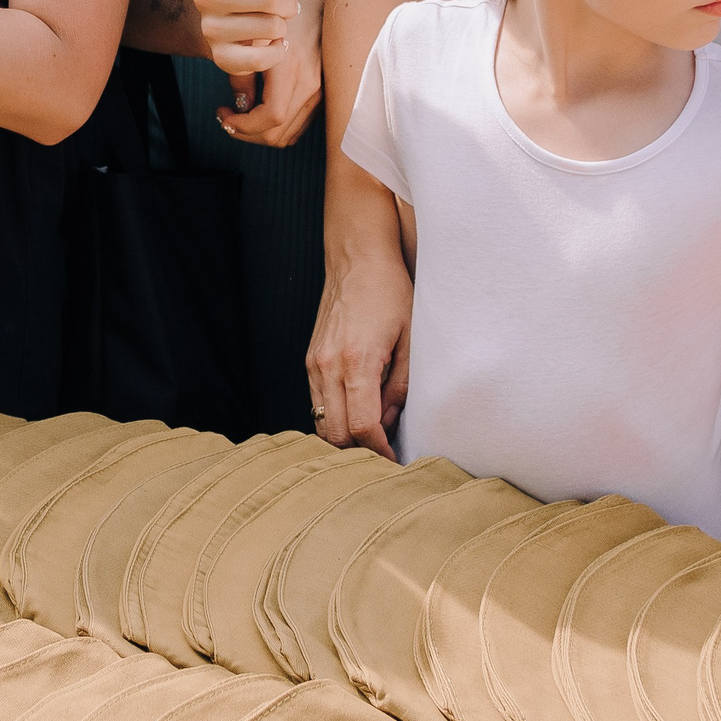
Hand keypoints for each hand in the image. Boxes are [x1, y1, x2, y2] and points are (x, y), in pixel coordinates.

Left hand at [196, 0, 324, 146]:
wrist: (323, 3)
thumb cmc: (284, 14)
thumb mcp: (255, 37)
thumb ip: (243, 72)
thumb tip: (239, 106)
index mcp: (293, 69)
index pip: (271, 117)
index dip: (244, 125)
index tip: (223, 114)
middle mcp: (311, 85)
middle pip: (278, 133)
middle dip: (247, 133)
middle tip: (227, 118)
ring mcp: (320, 92)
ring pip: (289, 134)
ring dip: (261, 132)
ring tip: (240, 116)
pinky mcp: (323, 94)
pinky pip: (298, 124)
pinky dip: (277, 127)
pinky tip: (260, 110)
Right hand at [307, 254, 410, 455]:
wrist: (357, 260)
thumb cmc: (389, 293)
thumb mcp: (410, 339)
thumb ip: (400, 386)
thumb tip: (389, 420)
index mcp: (356, 361)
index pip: (362, 426)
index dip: (380, 451)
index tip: (395, 461)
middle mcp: (327, 365)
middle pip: (336, 433)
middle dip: (360, 450)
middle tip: (385, 454)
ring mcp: (314, 362)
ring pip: (321, 422)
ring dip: (345, 436)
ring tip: (373, 436)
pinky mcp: (310, 359)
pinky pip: (316, 402)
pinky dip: (334, 416)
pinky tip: (357, 412)